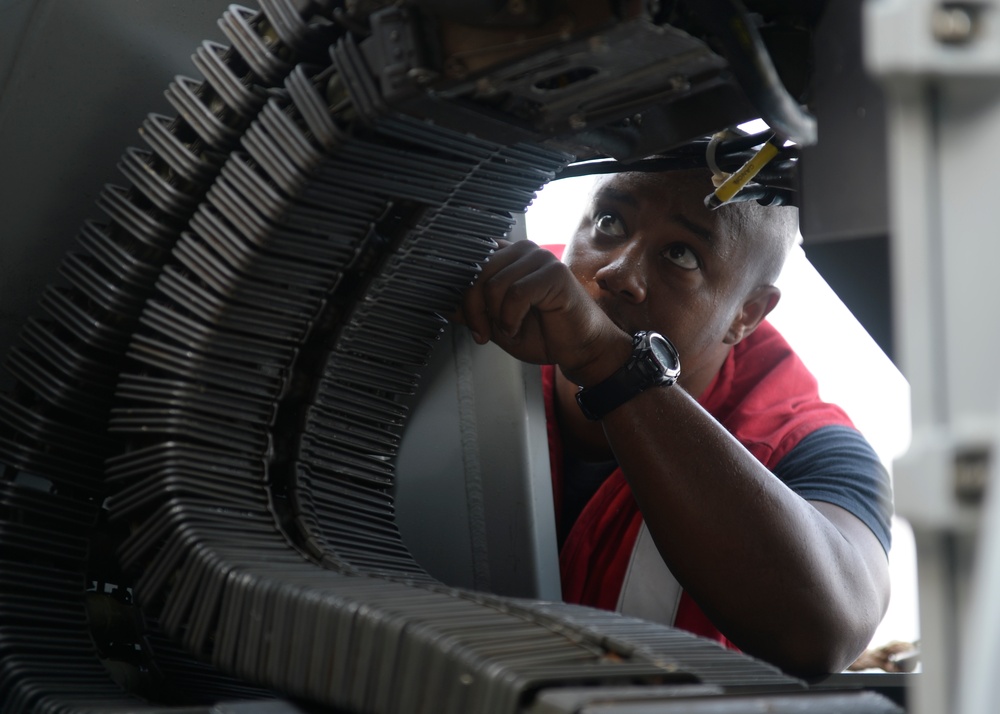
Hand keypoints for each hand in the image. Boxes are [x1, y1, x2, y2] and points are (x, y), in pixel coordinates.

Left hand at [456, 240, 630, 385]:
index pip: (470, 257)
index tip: (456, 313)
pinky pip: (516, 294)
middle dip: (473, 309)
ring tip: (508, 329)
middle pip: (477, 272)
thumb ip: (471, 309)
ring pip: (495, 284)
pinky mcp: (554, 273)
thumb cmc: (543, 333)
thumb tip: (442, 301)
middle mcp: (521, 250)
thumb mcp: (495, 322)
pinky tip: (518, 327)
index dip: (458, 286)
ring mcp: (540, 258)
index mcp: (507, 257)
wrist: (577, 348)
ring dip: (496, 317)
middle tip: (482, 333)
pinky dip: (511, 318)